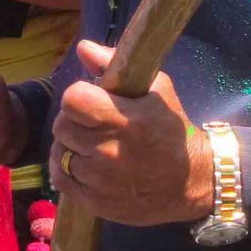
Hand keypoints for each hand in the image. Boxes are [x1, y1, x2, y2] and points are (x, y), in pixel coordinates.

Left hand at [51, 40, 213, 225]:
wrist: (191, 181)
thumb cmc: (172, 131)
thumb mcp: (157, 90)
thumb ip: (115, 65)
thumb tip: (83, 48)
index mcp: (125, 120)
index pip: (73, 99)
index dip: (78, 96)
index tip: (91, 100)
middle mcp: (109, 151)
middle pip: (62, 125)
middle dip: (74, 120)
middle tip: (91, 123)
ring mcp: (100, 180)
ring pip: (60, 152)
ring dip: (71, 146)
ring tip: (90, 145)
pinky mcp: (94, 202)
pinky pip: (61, 179)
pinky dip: (67, 170)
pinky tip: (85, 164)